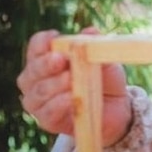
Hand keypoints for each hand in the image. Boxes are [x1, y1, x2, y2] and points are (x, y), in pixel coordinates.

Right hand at [16, 28, 132, 146]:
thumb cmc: (104, 79)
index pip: (36, 47)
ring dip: (55, 84)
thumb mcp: (104, 60)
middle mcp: (35, 80)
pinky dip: (60, 104)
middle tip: (61, 59)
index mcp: (45, 59)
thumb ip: (95, 46)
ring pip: (39, 91)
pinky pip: (48, 112)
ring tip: (70, 79)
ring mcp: (38, 102)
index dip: (42, 42)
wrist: (117, 108)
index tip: (54, 37)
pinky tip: (71, 98)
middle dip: (46, 64)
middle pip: (34, 69)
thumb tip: (91, 31)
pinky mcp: (47, 121)